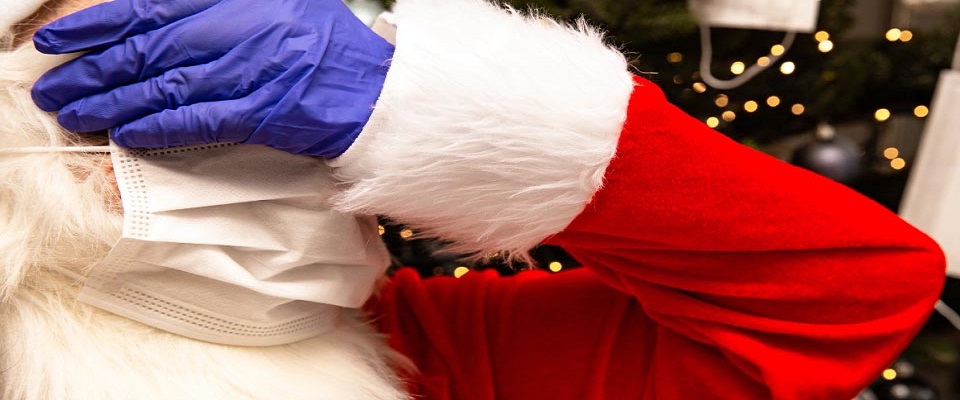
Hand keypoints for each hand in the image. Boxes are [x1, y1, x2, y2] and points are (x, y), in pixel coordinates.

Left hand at [32, 0, 393, 156]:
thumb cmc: (326, 48)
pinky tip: (126, 134)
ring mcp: (250, 71)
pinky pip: (197, 120)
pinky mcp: (262, 112)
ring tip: (73, 113)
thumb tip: (156, 8)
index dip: (97, 24)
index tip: (59, 39)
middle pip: (147, 48)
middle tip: (53, 88)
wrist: (374, 93)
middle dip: (92, 69)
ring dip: (111, 102)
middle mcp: (240, 28)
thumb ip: (220, 2)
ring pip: (162, 86)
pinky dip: (158, 127)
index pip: (150, 6)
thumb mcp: (278, 1)